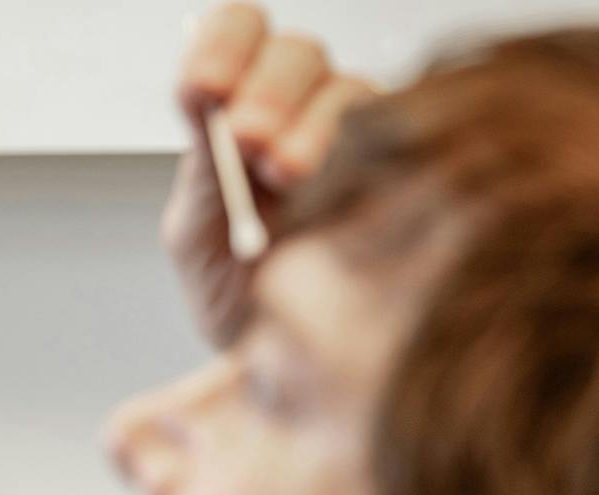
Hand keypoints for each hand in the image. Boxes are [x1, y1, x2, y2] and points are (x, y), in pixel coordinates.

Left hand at [164, 3, 376, 346]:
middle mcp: (297, 108)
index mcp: (234, 108)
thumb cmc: (233, 292)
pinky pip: (396, 137)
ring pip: (347, 91)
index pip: (236, 33)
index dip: (223, 46)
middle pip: (296, 56)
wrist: (277, 357)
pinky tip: (339, 189)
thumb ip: (204, 174)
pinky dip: (367, 153)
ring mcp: (354, 135)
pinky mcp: (400, 171)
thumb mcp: (197, 237)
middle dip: (267, 92)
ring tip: (286, 174)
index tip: (203, 90)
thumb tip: (210, 107)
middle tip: (247, 139)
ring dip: (313, 125)